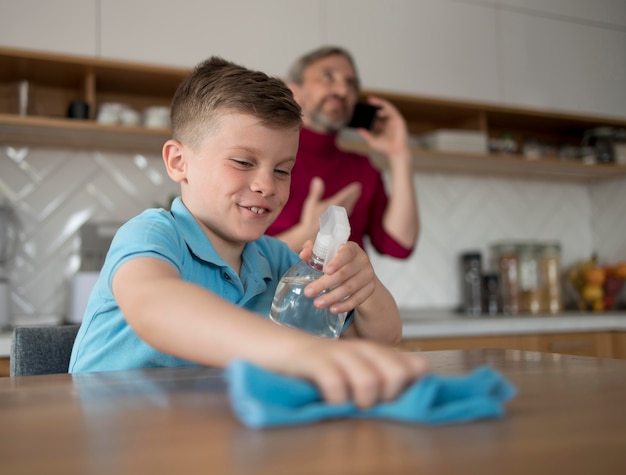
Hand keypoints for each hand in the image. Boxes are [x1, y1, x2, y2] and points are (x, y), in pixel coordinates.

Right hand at [281, 338, 427, 408]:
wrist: (283, 348)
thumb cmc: (324, 366)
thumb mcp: (357, 369)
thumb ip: (383, 376)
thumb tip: (412, 395)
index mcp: (377, 353)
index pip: (416, 367)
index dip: (412, 387)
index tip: (394, 398)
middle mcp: (363, 350)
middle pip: (397, 374)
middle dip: (389, 396)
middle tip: (371, 403)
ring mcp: (339, 354)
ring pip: (369, 381)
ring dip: (362, 401)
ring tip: (350, 404)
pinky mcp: (316, 361)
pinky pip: (336, 384)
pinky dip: (336, 400)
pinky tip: (331, 401)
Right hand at [299, 177, 360, 237]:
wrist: (310, 235)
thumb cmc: (309, 220)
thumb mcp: (310, 204)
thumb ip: (315, 192)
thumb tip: (317, 179)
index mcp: (332, 206)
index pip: (343, 196)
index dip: (350, 191)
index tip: (357, 185)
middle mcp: (336, 212)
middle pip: (347, 202)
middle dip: (353, 196)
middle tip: (358, 189)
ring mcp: (336, 218)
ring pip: (347, 208)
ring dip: (351, 202)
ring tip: (355, 196)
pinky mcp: (335, 223)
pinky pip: (344, 214)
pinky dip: (347, 208)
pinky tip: (347, 208)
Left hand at [301, 240, 374, 314]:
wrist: (357, 269)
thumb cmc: (337, 257)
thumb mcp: (325, 250)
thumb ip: (312, 249)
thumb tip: (303, 255)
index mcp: (351, 248)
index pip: (347, 253)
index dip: (337, 261)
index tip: (326, 270)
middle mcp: (362, 260)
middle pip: (344, 274)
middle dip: (324, 284)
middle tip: (308, 292)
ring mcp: (367, 275)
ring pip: (349, 288)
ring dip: (332, 297)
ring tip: (317, 304)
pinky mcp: (369, 288)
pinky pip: (358, 299)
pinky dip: (345, 306)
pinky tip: (332, 309)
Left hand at [357, 96, 409, 160]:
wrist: (395, 151)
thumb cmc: (385, 148)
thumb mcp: (372, 141)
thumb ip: (366, 135)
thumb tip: (358, 129)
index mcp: (382, 126)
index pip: (375, 116)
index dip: (370, 112)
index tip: (362, 109)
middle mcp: (388, 121)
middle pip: (381, 109)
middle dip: (375, 104)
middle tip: (367, 100)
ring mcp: (394, 120)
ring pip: (387, 107)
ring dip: (379, 103)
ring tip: (371, 101)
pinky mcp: (398, 119)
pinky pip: (392, 109)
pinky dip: (385, 106)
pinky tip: (379, 107)